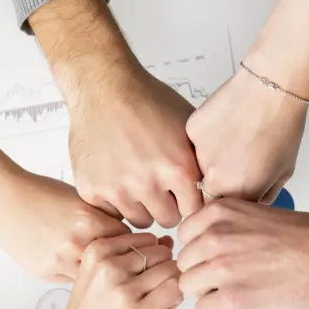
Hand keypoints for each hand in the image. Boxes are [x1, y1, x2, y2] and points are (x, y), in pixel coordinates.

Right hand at [0, 171, 130, 282]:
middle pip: (113, 261)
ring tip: (92, 261)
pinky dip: (74, 272)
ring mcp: (59, 261)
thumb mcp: (81, 198)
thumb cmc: (41, 193)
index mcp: (90, 220)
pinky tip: (69, 260)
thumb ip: (104, 217)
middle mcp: (76, 243)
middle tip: (115, 257)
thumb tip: (125, 234)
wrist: (5, 198)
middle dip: (115, 260)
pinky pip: (71, 280)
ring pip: (92, 276)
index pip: (127, 240)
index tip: (129, 243)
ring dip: (95, 271)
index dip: (128, 241)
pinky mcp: (44, 272)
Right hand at [0, 232, 181, 308]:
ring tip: (156, 302)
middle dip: (164, 270)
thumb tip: (167, 242)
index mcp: (96, 251)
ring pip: (171, 270)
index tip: (143, 275)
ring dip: (171, 285)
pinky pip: (175, 291)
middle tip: (153, 291)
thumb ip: (130, 257)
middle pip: (162, 253)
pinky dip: (174, 299)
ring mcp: (124, 290)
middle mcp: (109, 267)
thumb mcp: (96, 276)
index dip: (153, 256)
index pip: (147, 238)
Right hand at [68, 66, 202, 227]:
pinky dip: (115, 201)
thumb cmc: (147, 102)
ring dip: (142, 205)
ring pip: (139, 220)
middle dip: (167, 206)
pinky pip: (112, 213)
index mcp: (178, 168)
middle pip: (168, 220)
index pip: (195, 212)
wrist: (104, 87)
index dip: (190, 202)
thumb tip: (217, 188)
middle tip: (160, 186)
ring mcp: (117, 188)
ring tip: (138, 179)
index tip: (184, 194)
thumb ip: (201, 163)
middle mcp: (148, 182)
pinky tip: (117, 176)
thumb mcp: (188, 128)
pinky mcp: (91, 189)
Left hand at [177, 199, 308, 308]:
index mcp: (219, 212)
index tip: (221, 258)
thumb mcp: (256, 215)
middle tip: (234, 278)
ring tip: (242, 290)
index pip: (185, 237)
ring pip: (189, 288)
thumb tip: (206, 247)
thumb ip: (226, 227)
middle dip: (204, 274)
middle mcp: (214, 236)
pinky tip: (245, 304)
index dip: (202, 252)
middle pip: (184, 264)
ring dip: (210, 293)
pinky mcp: (233, 298)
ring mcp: (221, 267)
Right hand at [187, 0, 308, 203]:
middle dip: (219, 183)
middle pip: (207, 192)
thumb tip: (250, 205)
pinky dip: (206, 139)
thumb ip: (262, 196)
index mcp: (238, 193)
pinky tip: (225, 125)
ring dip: (211, 160)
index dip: (229, 202)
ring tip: (234, 140)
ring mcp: (198, 155)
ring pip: (198, 167)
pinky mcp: (191, 132)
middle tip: (236, 161)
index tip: (236, 190)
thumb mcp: (282, 172)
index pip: (221, 212)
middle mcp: (214, 179)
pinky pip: (194, 144)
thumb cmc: (282, 126)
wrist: (271, 88)